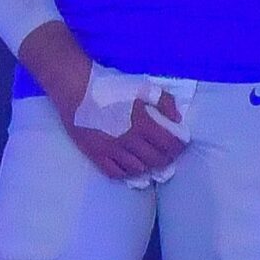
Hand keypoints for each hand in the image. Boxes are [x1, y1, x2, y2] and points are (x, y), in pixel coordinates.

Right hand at [58, 89, 185, 182]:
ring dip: (148, 166)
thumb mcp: (143, 87)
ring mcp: (111, 150)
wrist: (77, 88)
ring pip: (137, 169)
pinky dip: (127, 174)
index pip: (169, 145)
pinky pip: (114, 172)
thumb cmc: (112, 86)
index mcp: (143, 124)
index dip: (179, 147)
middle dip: (167, 158)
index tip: (182, 145)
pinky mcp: (95, 154)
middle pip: (155, 160)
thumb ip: (164, 102)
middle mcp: (128, 141)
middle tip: (169, 153)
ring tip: (152, 160)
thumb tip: (176, 119)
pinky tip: (132, 168)